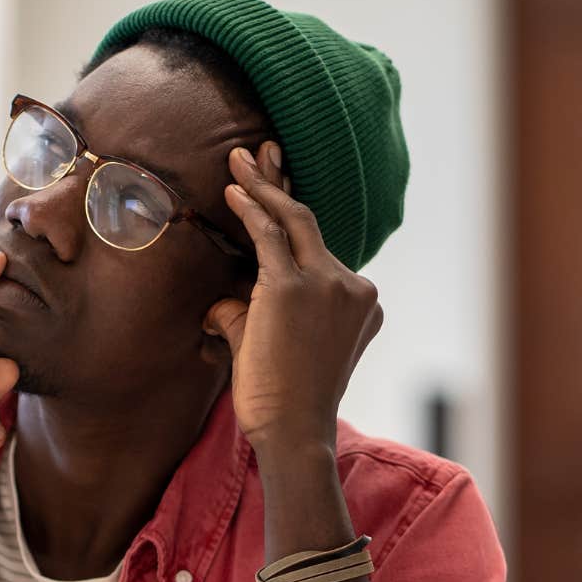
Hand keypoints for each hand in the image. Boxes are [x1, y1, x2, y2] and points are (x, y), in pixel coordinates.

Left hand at [204, 141, 381, 458]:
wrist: (293, 432)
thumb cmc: (282, 401)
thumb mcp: (275, 348)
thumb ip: (252, 316)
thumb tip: (222, 302)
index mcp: (359, 301)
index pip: (321, 246)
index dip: (294, 212)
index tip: (277, 183)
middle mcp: (352, 286)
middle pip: (311, 221)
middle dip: (281, 182)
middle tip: (260, 149)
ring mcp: (329, 284)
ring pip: (293, 221)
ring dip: (262, 186)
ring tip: (238, 158)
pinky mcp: (297, 288)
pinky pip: (271, 237)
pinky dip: (251, 210)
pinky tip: (233, 191)